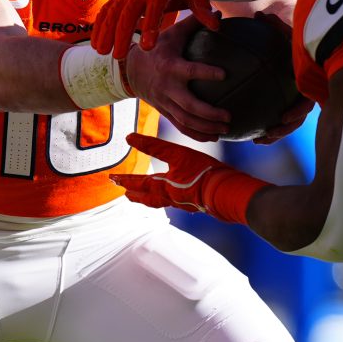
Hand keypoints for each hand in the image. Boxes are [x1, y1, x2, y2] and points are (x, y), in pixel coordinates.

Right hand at [93, 0, 226, 58]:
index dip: (150, 26)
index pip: (155, 8)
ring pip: (114, 12)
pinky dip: (100, 25)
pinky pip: (108, 9)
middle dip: (122, 34)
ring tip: (101, 52)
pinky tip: (95, 41)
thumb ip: (203, 7)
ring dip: (105, 31)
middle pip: (129, 12)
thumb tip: (215, 24)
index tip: (147, 46)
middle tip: (119, 56)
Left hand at [110, 132, 270, 223]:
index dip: (125, 179)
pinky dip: (170, 199)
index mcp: (164, 187)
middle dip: (135, 194)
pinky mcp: (198, 204)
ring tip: (146, 196)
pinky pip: (177, 202)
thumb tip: (128, 137)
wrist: (230, 193)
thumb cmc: (204, 173)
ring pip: (162, 202)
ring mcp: (185, 203)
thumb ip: (153, 146)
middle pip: (148, 198)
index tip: (112, 178)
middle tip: (124, 194)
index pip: (139, 183)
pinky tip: (177, 196)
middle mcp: (171, 198)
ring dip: (150, 198)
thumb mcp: (177, 154)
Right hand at [125, 16, 229, 140]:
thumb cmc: (158, 48)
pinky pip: (181, 127)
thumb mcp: (173, 33)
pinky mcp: (165, 111)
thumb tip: (220, 14)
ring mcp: (165, 102)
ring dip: (206, 127)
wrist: (130, 70)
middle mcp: (168, 87)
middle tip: (229, 116)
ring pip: (186, 120)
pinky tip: (214, 136)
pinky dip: (197, 134)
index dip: (206, 73)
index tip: (225, 73)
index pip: (190, 71)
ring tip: (226, 129)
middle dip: (210, 114)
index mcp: (171, 66)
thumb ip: (195, 23)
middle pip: (189, 106)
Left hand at [241, 9, 314, 144]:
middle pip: (299, 117)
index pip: (307, 100)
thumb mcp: (290, 31)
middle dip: (285, 128)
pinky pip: (282, 118)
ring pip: (291, 123)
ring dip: (276, 133)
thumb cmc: (300, 36)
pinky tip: (252, 133)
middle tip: (268, 133)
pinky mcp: (294, 103)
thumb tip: (259, 14)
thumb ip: (277, 25)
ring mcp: (302, 100)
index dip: (297, 110)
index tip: (283, 117)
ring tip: (257, 140)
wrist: (314, 45)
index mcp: (310, 80)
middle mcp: (309, 93)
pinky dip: (270, 126)